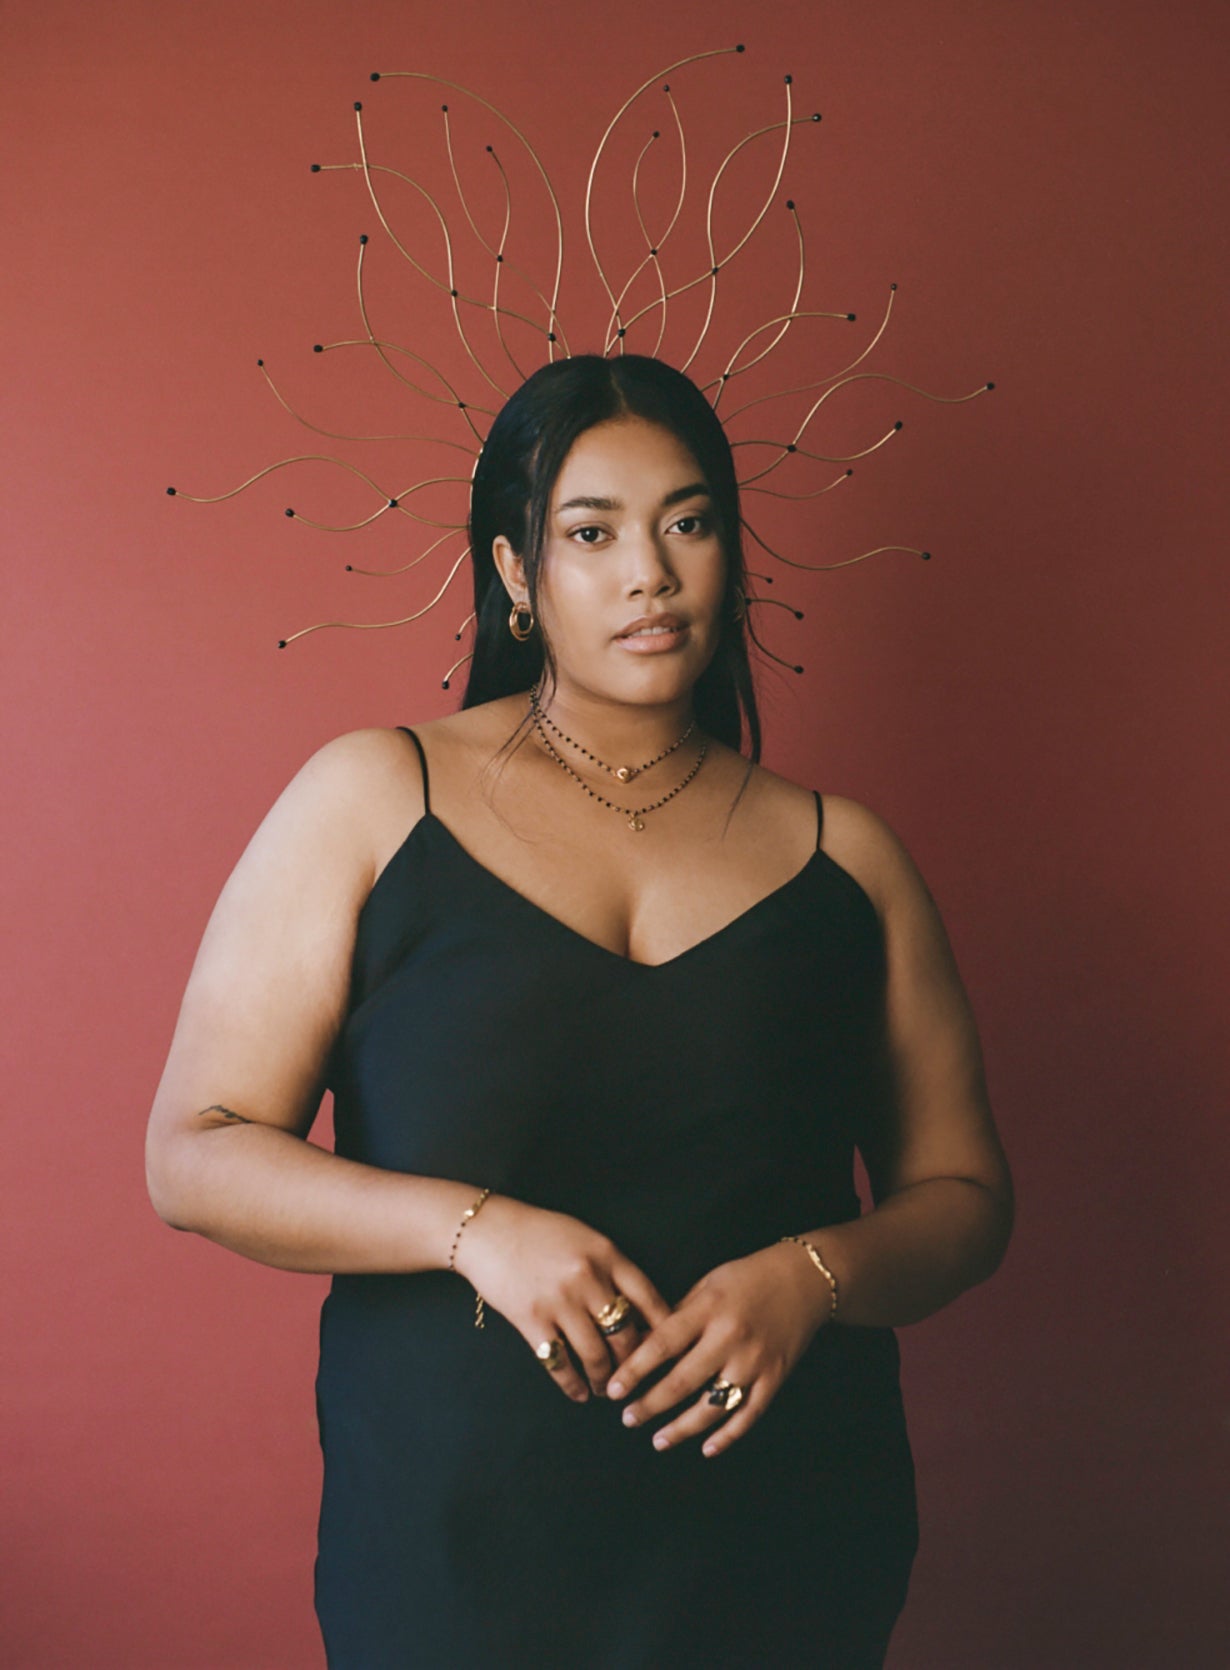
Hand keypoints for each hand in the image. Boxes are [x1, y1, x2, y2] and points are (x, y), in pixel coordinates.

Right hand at [453, 1194, 672, 1401]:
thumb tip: (640, 1310)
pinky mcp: (531, 1319)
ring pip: (596, 1355)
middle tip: (635, 1379)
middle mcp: (588, 1278)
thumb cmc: (540, 1232)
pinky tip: (579, 1392)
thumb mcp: (586, 1239)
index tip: (670, 1351)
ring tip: (607, 1389)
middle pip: (626, 1334)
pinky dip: (572, 1384)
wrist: (489, 1230)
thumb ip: (613, 1269)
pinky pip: (559, 1362)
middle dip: (635, 1365)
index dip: (664, 1330)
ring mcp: (560, 1300)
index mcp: (607, 1254)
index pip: (650, 1299)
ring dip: (605, 1380)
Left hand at [605, 1240, 834, 1456]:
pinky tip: (706, 1448)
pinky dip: (727, 1436)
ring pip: (713, 1406)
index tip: (614, 1390)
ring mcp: (754, 1361)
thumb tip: (639, 1345)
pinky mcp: (774, 1378)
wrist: (805, 1280)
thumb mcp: (707, 1284)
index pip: (663, 1344)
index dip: (635, 1370)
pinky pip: (748, 1415)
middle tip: (628, 1419)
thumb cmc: (747, 1279)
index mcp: (708, 1309)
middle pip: (683, 1381)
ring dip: (682, 1428)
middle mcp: (730, 1338)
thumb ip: (676, 1316)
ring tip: (658, 1440)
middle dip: (651, 1405)